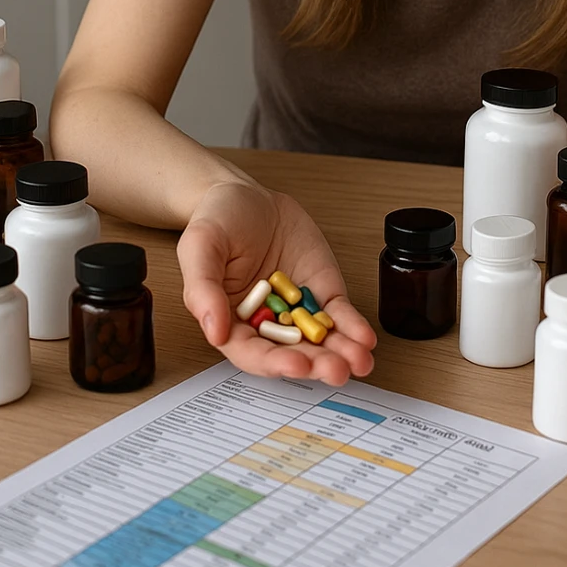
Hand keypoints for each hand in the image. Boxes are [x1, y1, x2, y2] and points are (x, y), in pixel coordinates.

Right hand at [176, 176, 376, 386]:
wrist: (247, 195)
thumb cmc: (216, 221)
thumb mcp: (200, 247)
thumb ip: (203, 289)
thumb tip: (215, 331)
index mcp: (231, 320)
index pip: (251, 352)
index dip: (274, 363)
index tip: (296, 365)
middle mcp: (265, 322)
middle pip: (291, 352)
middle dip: (316, 364)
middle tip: (337, 370)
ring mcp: (296, 308)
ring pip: (319, 339)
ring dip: (341, 353)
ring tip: (360, 360)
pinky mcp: (321, 290)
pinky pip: (338, 313)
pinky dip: (353, 327)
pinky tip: (365, 338)